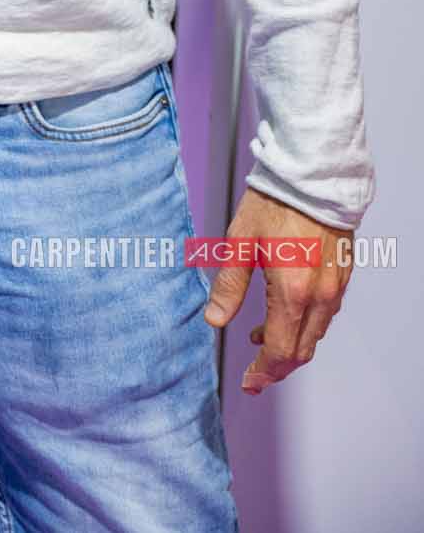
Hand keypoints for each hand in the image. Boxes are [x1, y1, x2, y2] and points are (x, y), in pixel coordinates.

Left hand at [202, 186, 351, 391]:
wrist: (313, 175)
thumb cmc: (275, 202)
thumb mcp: (240, 241)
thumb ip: (229, 285)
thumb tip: (214, 320)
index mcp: (292, 292)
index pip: (281, 351)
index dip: (264, 372)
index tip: (249, 381)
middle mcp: (320, 296)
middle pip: (302, 350)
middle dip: (277, 367)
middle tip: (255, 372)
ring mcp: (335, 287)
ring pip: (315, 334)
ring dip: (291, 344)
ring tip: (261, 337)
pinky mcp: (342, 275)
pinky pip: (326, 314)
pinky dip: (305, 324)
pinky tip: (285, 311)